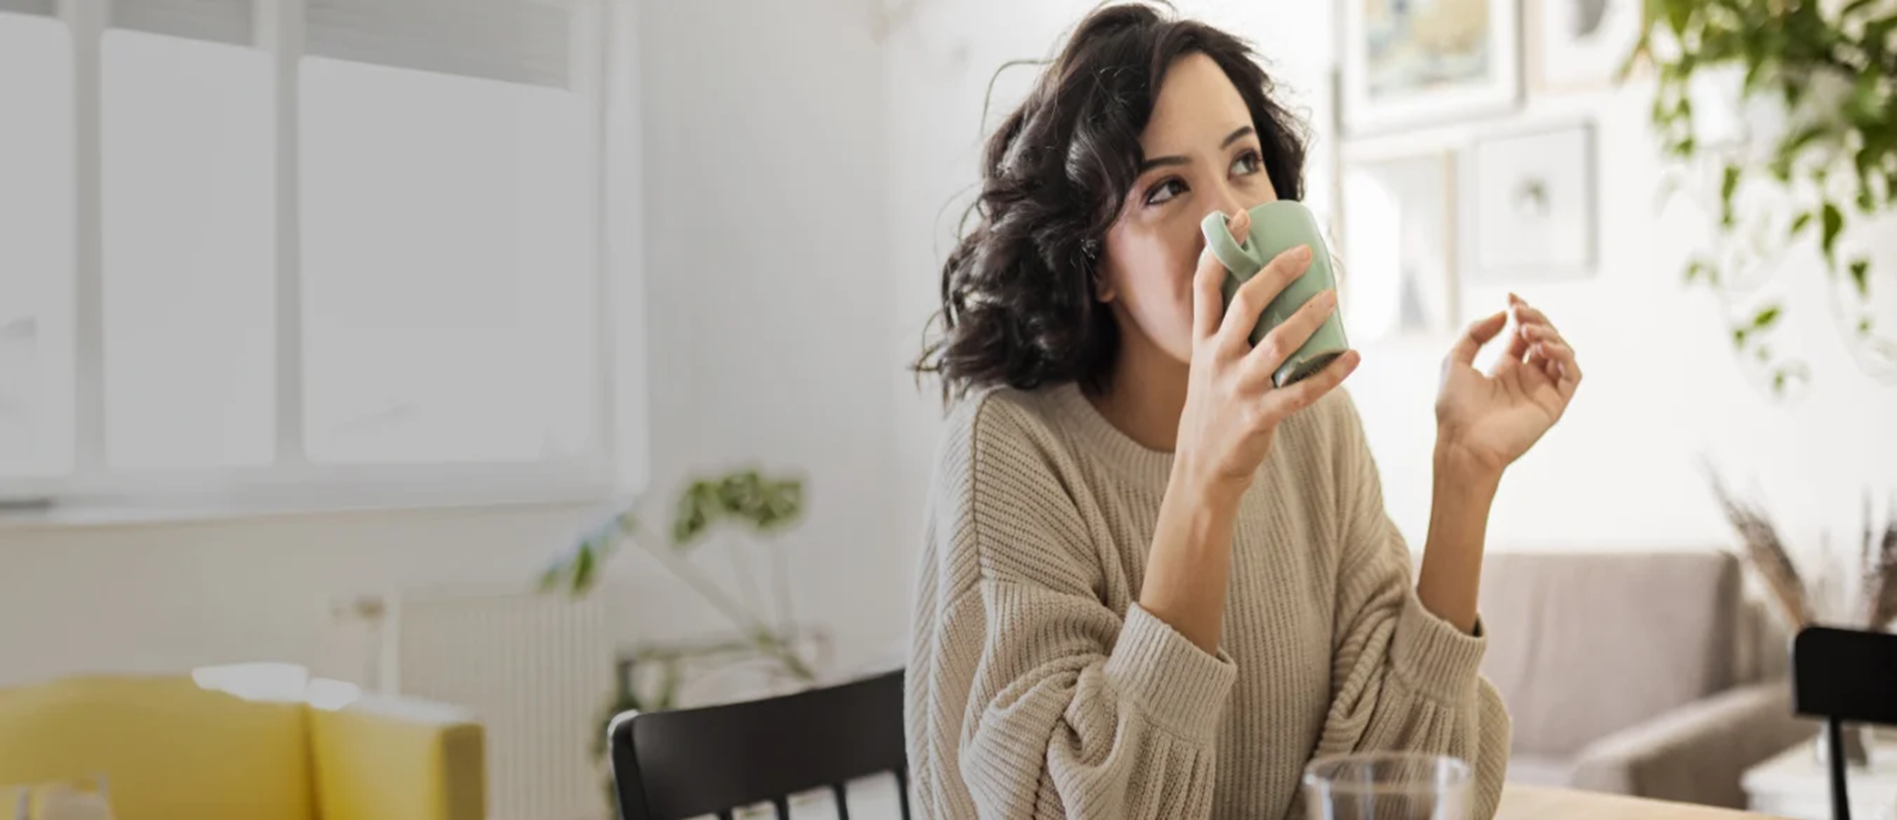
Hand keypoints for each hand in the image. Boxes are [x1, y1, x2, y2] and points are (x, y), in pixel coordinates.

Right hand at [1175, 209, 1361, 501]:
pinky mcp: (1258, 417)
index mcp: (1202, 342)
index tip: (1242, 219)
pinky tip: (1352, 357)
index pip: (1206, 286)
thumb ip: (1230, 334)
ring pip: (1276, 343)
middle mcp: (1216, 359)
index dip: (1222, 249)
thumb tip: (1268, 292)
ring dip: (1308, 317)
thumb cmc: (1214, 409)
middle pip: (1245, 304)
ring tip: (1333, 297)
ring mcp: (1237, 388)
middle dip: (1275, 273)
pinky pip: (1300, 393)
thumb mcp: (1207, 366)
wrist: (1202, 470)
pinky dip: (1330, 375)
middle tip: (1306, 253)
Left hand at [1434, 293, 1581, 476]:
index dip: (1522, 313)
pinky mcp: (1554, 405)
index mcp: (1505, 370)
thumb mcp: (1455, 361)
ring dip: (1549, 335)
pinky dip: (1563, 356)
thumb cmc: (1454, 408)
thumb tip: (1502, 314)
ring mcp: (1542, 391)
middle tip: (1519, 312)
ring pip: (1562, 353)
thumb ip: (1475, 334)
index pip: (1523, 335)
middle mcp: (1527, 379)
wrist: (1463, 443)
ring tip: (1528, 330)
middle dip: (1535, 319)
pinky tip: (1543, 347)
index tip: (1512, 297)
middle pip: (1544, 339)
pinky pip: (1572, 375)